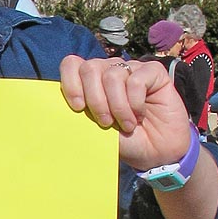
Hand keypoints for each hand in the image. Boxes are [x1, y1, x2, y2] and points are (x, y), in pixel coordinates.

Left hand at [59, 57, 190, 170]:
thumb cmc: (124, 141)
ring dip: (118, 106)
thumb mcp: (96, 130)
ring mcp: (131, 69)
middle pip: (90, 68)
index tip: (78, 107)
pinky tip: (140, 115)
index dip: (71, 83)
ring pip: (113, 75)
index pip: (71, 64)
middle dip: (95, 100)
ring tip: (127, 124)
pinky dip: (135, 102)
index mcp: (91, 82)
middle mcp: (110, 70)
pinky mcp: (153, 72)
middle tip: (105, 122)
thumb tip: (61, 107)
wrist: (155, 154)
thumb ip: (81, 114)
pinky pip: (137, 80)